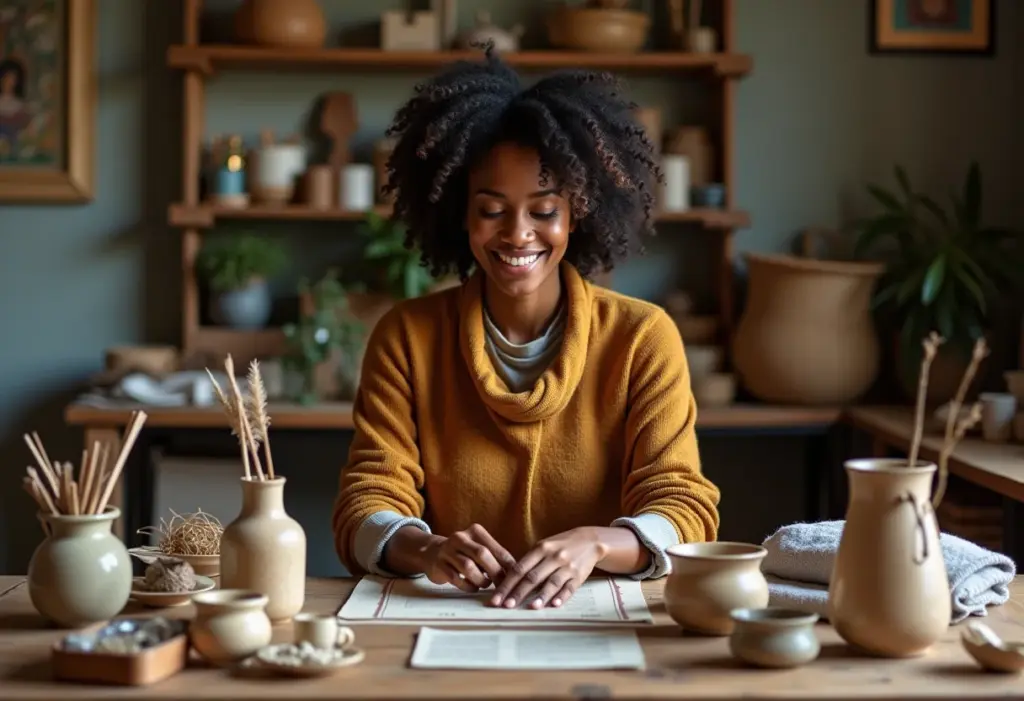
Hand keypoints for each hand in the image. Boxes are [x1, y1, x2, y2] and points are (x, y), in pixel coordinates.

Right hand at [423, 523, 516, 592]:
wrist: (433, 553)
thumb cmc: (464, 554)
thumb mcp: (479, 549)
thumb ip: (495, 558)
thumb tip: (515, 573)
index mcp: (475, 531)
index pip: (496, 549)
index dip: (508, 565)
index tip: (516, 578)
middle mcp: (460, 538)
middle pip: (482, 554)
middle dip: (495, 572)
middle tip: (502, 585)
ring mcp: (447, 550)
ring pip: (468, 566)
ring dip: (480, 579)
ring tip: (485, 584)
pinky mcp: (439, 565)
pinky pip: (456, 578)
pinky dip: (468, 586)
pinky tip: (472, 587)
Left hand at [490, 528, 606, 609]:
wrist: (590, 540)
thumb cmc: (560, 546)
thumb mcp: (544, 546)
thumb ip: (530, 562)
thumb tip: (510, 582)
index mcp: (540, 549)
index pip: (519, 568)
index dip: (507, 584)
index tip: (496, 598)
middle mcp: (553, 557)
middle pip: (532, 577)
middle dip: (518, 593)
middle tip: (506, 606)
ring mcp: (567, 566)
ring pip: (551, 582)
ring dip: (541, 596)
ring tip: (530, 608)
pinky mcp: (579, 575)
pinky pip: (569, 587)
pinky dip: (561, 596)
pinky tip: (554, 605)